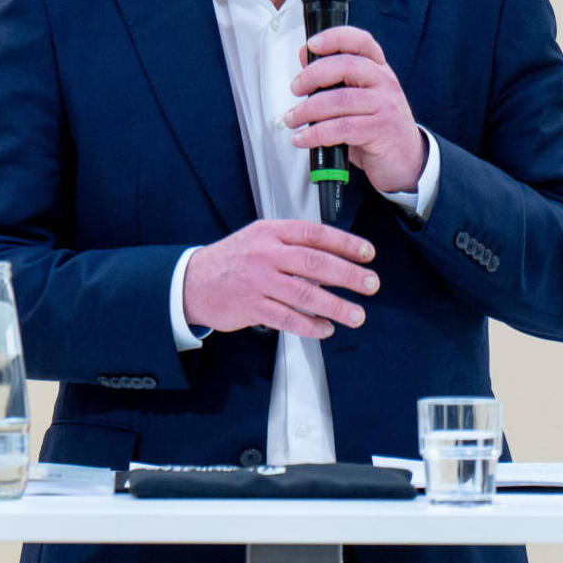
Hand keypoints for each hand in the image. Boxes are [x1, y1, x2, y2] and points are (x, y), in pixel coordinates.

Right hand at [182, 219, 377, 339]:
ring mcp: (257, 281)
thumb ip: (292, 243)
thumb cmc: (233, 260)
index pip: (314, 233)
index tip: (367, 253)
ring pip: (305, 294)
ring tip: (356, 315)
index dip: (345, 243)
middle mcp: (264, 254)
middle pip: (314, 263)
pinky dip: (310, 325)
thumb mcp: (258, 238)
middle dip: (348, 275)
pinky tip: (325, 328)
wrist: (192, 282)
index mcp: (269, 233)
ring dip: (336, 306)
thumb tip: (336, 255)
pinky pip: (288, 318)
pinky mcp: (251, 307)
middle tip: (371, 284)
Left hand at [286, 26, 428, 194]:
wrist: (406, 158)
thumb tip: (305, 58)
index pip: (361, 42)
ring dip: (307, 110)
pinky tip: (303, 138)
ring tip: (292, 118)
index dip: (335, 38)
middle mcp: (384, 83)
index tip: (312, 44)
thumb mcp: (358, 97)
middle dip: (312, 76)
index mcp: (377, 69)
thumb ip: (334, 79)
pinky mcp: (381, 131)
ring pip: (340, 100)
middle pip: (346, 66)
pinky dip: (316, 134)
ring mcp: (385, 106)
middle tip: (295, 89)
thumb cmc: (377, 125)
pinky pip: (342, 128)